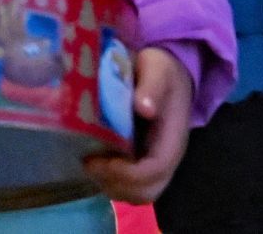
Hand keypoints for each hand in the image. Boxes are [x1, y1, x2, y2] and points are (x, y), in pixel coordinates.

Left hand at [84, 47, 191, 203]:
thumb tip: (144, 108)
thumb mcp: (158, 69)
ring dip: (110, 184)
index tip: (101, 159)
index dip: (127, 172)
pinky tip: (95, 161)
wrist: (170, 73)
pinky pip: (128, 186)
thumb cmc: (162, 70)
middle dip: (116, 183)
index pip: (155, 170)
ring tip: (90, 162)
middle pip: (146, 191)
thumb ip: (152, 85)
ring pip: (135, 194)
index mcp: (173, 137)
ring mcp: (155, 163)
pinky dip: (109, 181)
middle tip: (90, 163)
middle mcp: (167, 157)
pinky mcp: (143, 163)